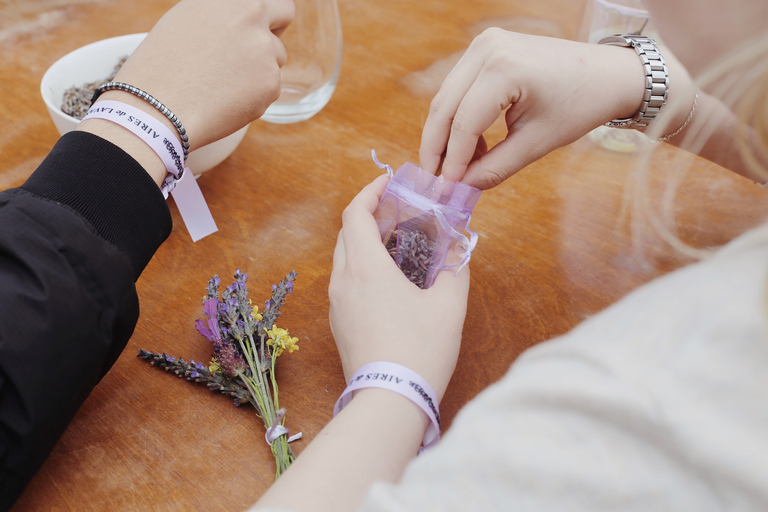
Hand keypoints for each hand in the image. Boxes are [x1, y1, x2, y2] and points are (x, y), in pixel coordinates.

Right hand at [111, 0, 294, 148]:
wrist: (156, 107)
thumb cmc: (162, 66)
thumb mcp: (187, 20)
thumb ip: (223, 15)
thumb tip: (245, 18)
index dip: (265, 11)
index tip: (259, 22)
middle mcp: (251, 15)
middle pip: (285, 14)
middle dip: (274, 28)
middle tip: (255, 49)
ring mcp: (265, 49)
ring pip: (276, 57)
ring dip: (260, 68)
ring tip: (222, 82)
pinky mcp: (271, 82)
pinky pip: (271, 87)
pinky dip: (255, 95)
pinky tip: (225, 99)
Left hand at [328, 175, 469, 400]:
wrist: (389, 400)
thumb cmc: (421, 350)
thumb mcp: (450, 305)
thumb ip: (455, 267)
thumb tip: (458, 247)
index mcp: (365, 267)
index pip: (355, 214)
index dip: (370, 193)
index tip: (389, 184)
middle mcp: (342, 281)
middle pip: (347, 234)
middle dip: (370, 216)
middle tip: (399, 214)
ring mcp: (336, 305)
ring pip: (344, 259)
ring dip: (365, 243)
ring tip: (397, 246)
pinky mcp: (338, 325)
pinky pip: (345, 283)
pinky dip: (361, 269)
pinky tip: (388, 282)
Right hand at [419, 28, 646, 188]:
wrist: (608, 73)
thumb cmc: (580, 105)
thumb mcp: (537, 143)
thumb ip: (494, 168)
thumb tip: (460, 189)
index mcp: (505, 68)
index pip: (464, 123)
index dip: (452, 160)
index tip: (445, 191)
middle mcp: (487, 49)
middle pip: (444, 107)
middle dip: (436, 148)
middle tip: (433, 181)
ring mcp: (484, 43)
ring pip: (446, 97)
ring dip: (445, 135)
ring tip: (455, 167)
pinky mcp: (485, 47)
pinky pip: (458, 88)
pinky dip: (457, 117)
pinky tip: (470, 145)